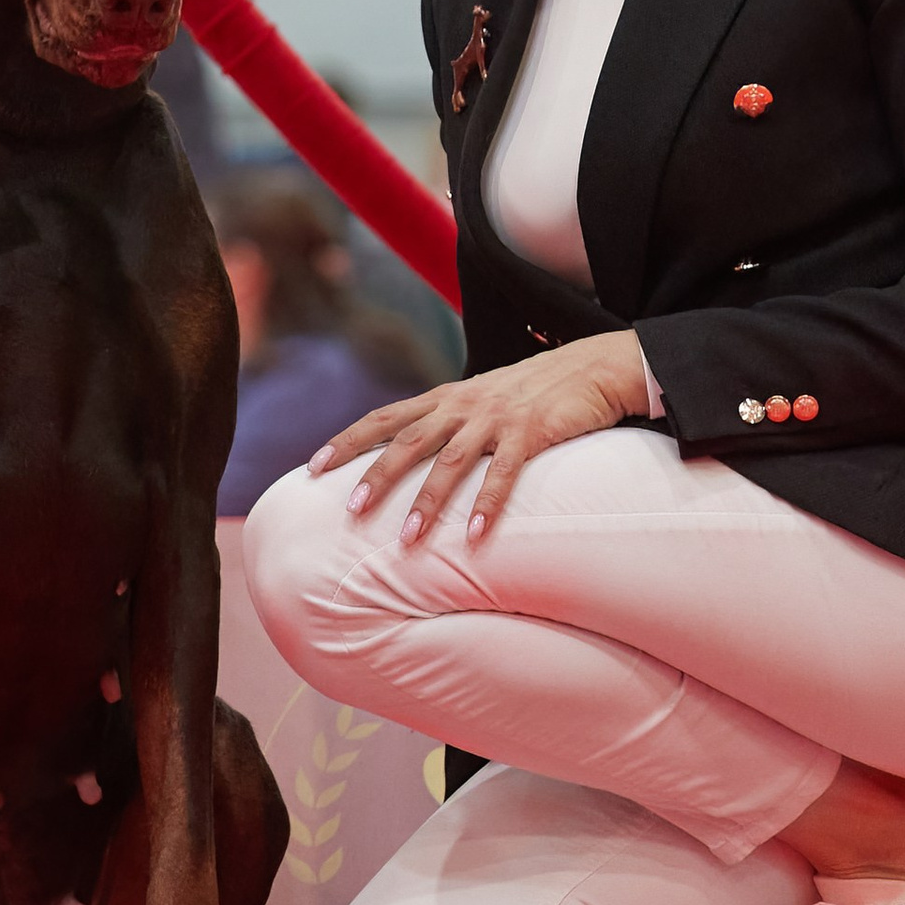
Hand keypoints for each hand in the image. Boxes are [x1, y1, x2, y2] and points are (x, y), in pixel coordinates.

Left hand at [305, 332, 649, 546]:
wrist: (591, 366)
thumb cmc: (532, 391)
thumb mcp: (479, 402)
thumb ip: (445, 424)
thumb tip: (408, 459)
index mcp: (444, 398)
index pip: (383, 417)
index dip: (347, 440)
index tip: (313, 467)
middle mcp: (462, 405)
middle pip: (407, 441)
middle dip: (377, 476)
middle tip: (351, 510)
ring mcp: (495, 417)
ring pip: (450, 461)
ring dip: (427, 501)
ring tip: (406, 539)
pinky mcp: (531, 431)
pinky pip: (505, 472)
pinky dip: (488, 503)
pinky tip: (475, 534)